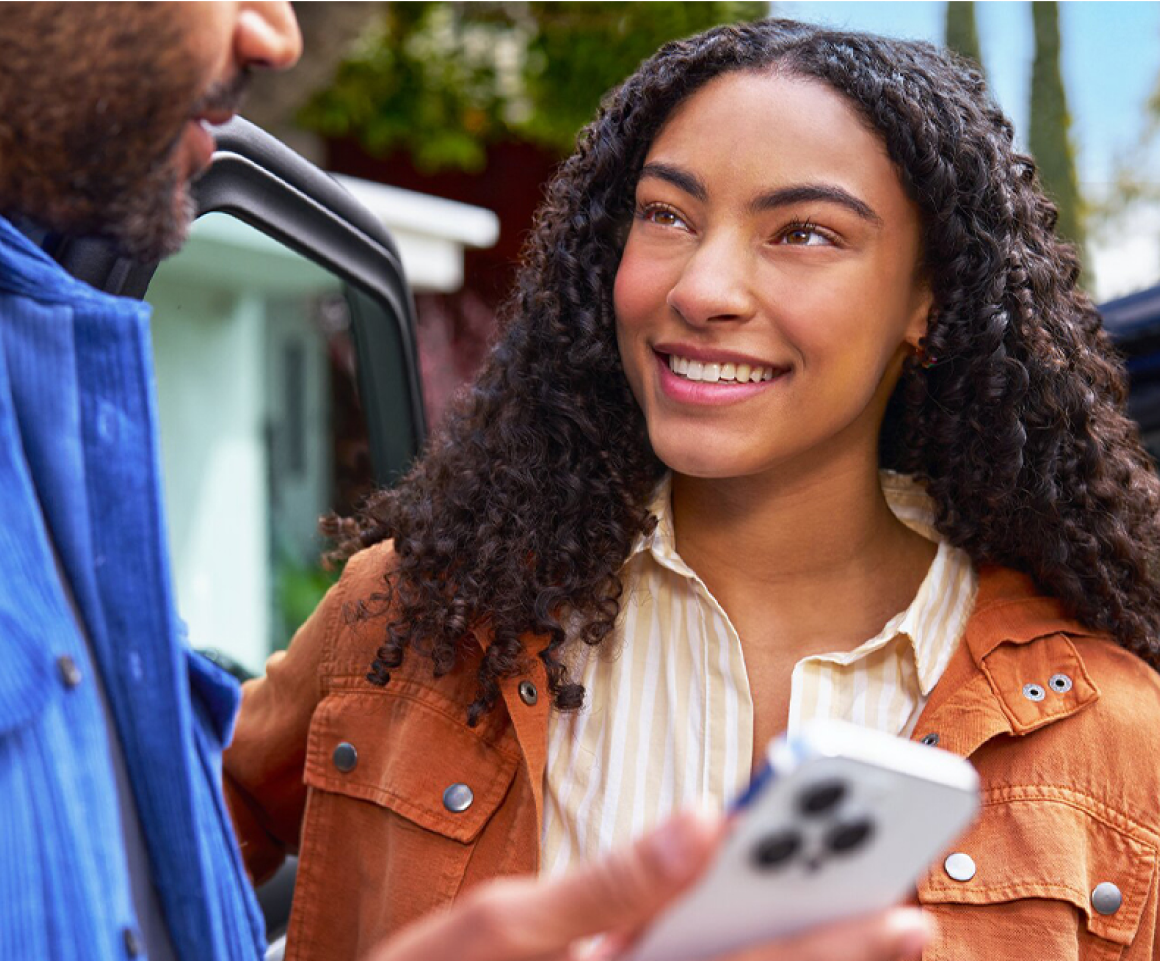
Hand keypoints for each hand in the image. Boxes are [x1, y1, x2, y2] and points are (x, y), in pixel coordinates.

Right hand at [363, 810, 927, 960]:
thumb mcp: (507, 926)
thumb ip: (612, 883)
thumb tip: (704, 821)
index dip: (832, 942)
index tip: (904, 907)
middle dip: (840, 952)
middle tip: (911, 915)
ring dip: (805, 959)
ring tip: (864, 919)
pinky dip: (746, 957)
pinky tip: (770, 930)